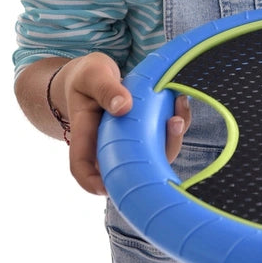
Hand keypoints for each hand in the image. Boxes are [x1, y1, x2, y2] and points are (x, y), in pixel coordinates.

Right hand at [53, 53, 191, 194]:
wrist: (96, 75)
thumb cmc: (88, 77)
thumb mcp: (92, 74)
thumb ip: (105, 89)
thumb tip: (124, 107)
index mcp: (85, 133)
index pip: (81, 166)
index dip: (92, 182)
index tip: (108, 188)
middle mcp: (107, 144)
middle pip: (126, 168)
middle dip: (154, 159)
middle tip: (173, 124)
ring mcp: (127, 141)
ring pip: (150, 156)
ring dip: (172, 138)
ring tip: (180, 109)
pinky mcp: (144, 132)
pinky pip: (162, 137)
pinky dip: (175, 124)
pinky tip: (180, 101)